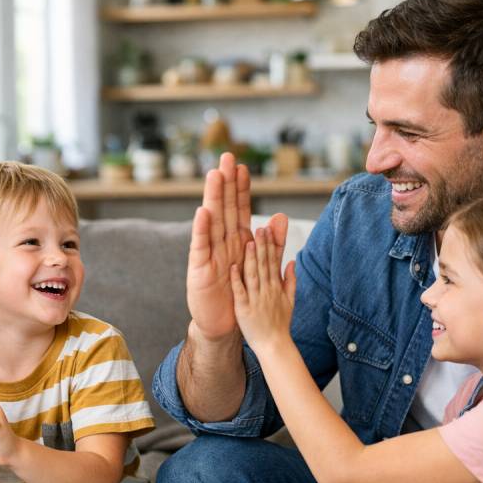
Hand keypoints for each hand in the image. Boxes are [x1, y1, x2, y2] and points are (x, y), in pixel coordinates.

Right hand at [187, 153, 288, 339]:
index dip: (241, 188)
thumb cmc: (237, 293)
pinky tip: (203, 212)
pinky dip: (202, 229)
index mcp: (235, 240)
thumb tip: (282, 217)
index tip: (243, 166)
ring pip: (212, 221)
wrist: (221, 324)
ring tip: (215, 176)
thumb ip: (271, 242)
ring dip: (214, 198)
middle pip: (225, 208)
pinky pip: (201, 246)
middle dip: (226, 183)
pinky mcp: (199, 268)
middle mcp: (221, 242)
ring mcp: (209, 253)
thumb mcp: (257, 264)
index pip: (239, 209)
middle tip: (226, 158)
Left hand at [230, 226, 296, 354]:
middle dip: (262, 246)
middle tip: (260, 228)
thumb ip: (290, 280)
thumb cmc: (280, 325)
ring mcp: (256, 300)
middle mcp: (267, 291)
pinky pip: (240, 293)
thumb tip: (292, 261)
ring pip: (253, 275)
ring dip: (251, 259)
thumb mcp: (290, 301)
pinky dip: (236, 280)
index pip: (273, 262)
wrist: (275, 347)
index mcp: (276, 287)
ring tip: (248, 242)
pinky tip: (233, 267)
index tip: (268, 229)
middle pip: (264, 265)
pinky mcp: (244, 310)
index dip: (270, 245)